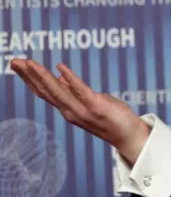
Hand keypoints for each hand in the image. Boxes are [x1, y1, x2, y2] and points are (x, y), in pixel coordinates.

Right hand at [10, 58, 149, 163]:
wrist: (129, 136)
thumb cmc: (110, 116)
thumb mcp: (88, 100)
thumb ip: (72, 90)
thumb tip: (58, 76)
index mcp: (67, 108)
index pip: (43, 92)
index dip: (28, 78)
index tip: (16, 64)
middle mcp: (70, 111)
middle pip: (45, 91)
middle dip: (29, 76)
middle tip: (14, 61)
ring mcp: (82, 110)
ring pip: (57, 91)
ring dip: (43, 76)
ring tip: (30, 63)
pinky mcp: (96, 107)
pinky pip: (81, 91)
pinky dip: (70, 79)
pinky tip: (60, 67)